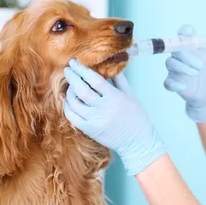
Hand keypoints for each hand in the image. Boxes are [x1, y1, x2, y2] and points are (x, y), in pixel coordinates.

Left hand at [63, 59, 165, 175]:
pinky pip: (72, 117)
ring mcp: (95, 121)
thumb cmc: (137, 117)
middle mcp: (104, 108)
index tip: (75, 62)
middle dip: (72, 77)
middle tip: (67, 69)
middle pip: (81, 90)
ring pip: (74, 103)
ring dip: (69, 92)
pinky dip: (68, 107)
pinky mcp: (89, 130)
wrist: (137, 142)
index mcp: (115, 97)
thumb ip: (119, 80)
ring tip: (70, 85)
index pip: (94, 80)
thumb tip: (109, 65)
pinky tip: (69, 101)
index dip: (82, 70)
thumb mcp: (131, 95)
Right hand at [163, 24, 205, 122]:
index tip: (189, 32)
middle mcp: (181, 56)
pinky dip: (173, 84)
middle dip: (187, 56)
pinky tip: (183, 86)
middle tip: (201, 65)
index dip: (184, 31)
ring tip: (197, 73)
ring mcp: (176, 69)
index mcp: (191, 47)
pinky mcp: (174, 82)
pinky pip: (167, 82)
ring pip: (170, 63)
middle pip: (176, 49)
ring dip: (182, 68)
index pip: (183, 34)